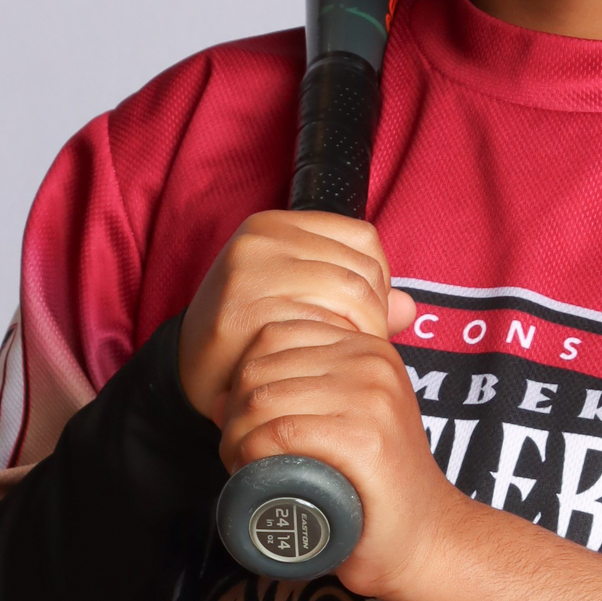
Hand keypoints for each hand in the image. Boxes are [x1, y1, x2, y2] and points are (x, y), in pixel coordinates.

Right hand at [177, 210, 415, 421]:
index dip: (379, 283)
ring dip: (359, 336)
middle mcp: (261, 237)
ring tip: (341, 360)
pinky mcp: (245, 309)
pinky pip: (322, 324)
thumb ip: (357, 298)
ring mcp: (251, 270)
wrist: (193, 375)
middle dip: (374, 317)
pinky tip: (320, 367)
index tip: (364, 319)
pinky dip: (333, 349)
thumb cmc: (253, 336)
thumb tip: (408, 308)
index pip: (364, 239)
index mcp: (277, 225)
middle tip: (357, 350)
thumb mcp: (302, 300)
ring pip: (351, 294)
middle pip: (362, 269)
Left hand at [217, 316, 460, 600]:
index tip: (247, 422)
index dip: (243, 378)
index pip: (274, 335)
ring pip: (264, 399)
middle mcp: (373, 363)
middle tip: (238, 453)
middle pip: (261, 367)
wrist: (426, 538)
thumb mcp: (344, 421)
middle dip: (233, 412)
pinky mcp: (365, 439)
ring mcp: (372, 399)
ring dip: (236, 436)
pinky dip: (253, 452)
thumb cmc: (376, 486)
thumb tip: (217, 399)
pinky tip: (253, 471)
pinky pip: (282, 431)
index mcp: (368, 348)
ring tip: (243, 465)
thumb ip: (296, 398)